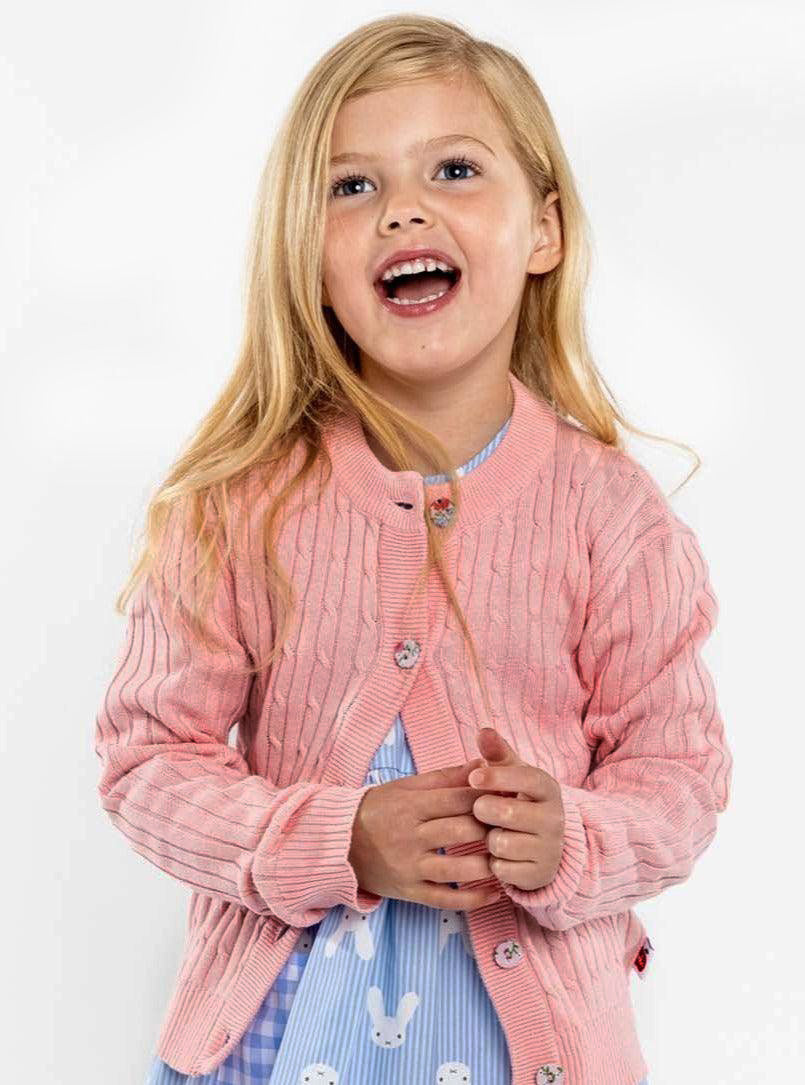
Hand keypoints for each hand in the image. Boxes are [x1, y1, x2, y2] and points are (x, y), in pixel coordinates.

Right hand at [348, 757, 501, 912]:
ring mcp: (409, 867)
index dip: (487, 797)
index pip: (457, 799)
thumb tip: (481, 764)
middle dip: (491, 828)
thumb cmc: (378, 809)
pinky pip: (445, 899)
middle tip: (516, 826)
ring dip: (487, 865)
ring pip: (457, 869)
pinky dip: (473, 899)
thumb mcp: (406, 787)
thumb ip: (445, 778)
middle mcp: (410, 837)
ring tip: (508, 858)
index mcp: (411, 806)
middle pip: (461, 832)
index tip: (509, 796)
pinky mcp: (409, 892)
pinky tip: (495, 893)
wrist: (339, 843)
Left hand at [467, 727, 565, 891]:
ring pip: (502, 843)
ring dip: (488, 839)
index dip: (498, 777)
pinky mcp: (539, 875)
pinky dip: (494, 862)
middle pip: (508, 813)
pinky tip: (501, 856)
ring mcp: (549, 849)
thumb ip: (498, 753)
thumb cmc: (520, 801)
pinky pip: (502, 869)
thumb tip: (483, 730)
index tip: (473, 777)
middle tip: (480, 809)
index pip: (526, 778)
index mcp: (548, 789)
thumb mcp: (513, 775)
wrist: (545, 846)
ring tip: (494, 833)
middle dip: (485, 810)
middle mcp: (554, 819)